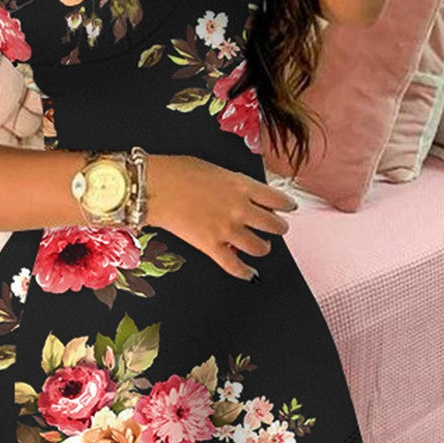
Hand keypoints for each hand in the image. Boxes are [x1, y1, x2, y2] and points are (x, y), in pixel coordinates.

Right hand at [145, 153, 297, 279]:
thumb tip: (241, 195)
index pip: (277, 199)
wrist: (154, 186)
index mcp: (241, 185)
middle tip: (277, 228)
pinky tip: (249, 273)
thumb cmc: (177, 172)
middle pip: (274, 225)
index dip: (287, 206)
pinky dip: (245, 272)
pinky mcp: (211, 246)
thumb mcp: (215, 169)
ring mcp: (227, 229)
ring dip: (263, 248)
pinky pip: (235, 266)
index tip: (289, 208)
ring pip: (260, 247)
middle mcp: (240, 208)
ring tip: (261, 246)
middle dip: (278, 228)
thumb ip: (234, 183)